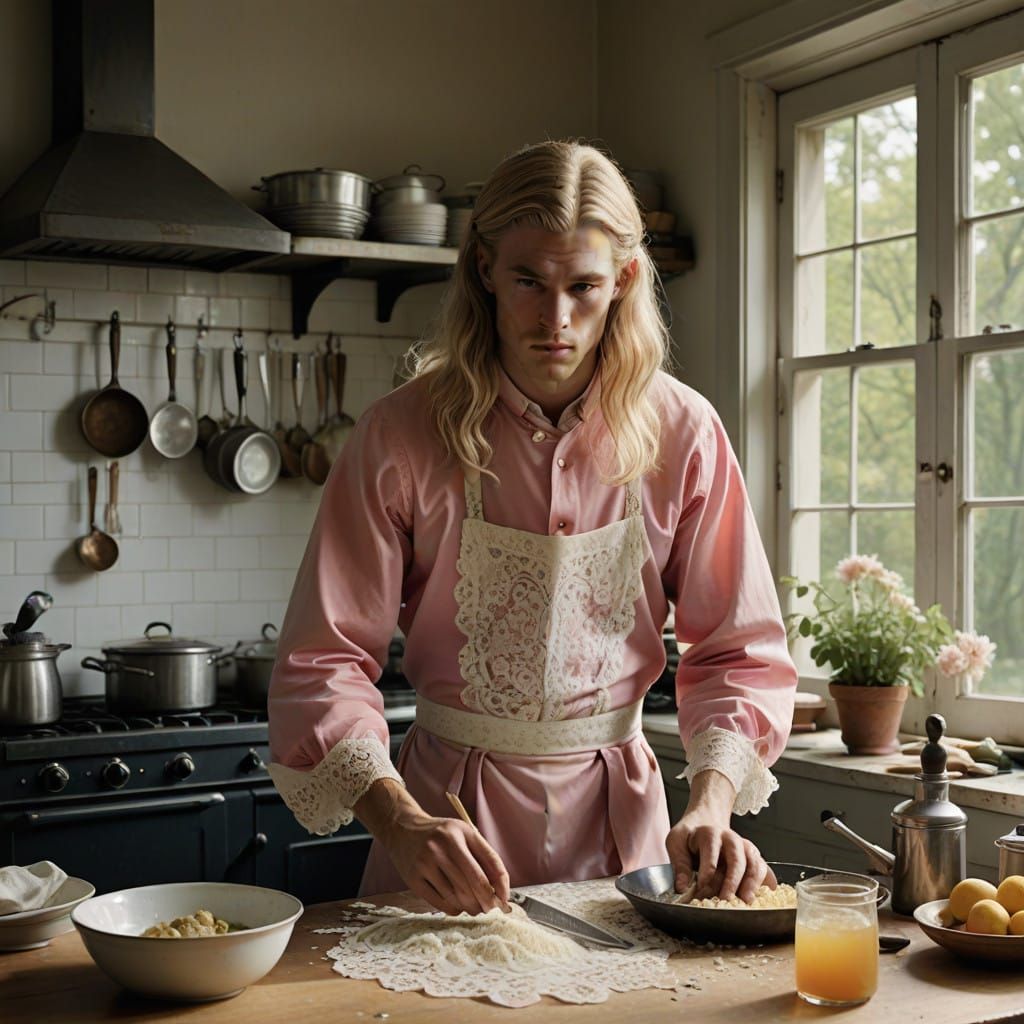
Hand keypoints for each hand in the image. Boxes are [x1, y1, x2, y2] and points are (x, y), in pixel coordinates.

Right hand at [355, 780, 510, 915]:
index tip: (505, 899)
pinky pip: (439, 902)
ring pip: (457, 896)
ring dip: (470, 907)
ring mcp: (425, 863)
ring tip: (475, 908)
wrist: (402, 829)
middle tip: (490, 908)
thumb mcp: (464, 833)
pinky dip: (453, 909)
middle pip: (473, 884)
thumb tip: (501, 887)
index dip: (501, 885)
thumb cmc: (440, 833)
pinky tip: (458, 906)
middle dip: (486, 901)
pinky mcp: (413, 879)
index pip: (488, 863)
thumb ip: (484, 855)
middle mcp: (441, 847)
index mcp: (458, 833)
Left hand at [664, 769, 774, 903]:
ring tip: (746, 900)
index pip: (711, 852)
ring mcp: (744, 847)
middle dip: (731, 881)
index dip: (707, 872)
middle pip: (736, 859)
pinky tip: (766, 893)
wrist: (705, 821)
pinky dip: (766, 881)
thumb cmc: (689, 836)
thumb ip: (679, 864)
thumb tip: (682, 887)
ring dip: (752, 883)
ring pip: (754, 863)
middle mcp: (731, 838)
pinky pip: (764, 868)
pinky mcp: (753, 857)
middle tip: (725, 899)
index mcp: (709, 833)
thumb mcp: (676, 842)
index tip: (701, 888)